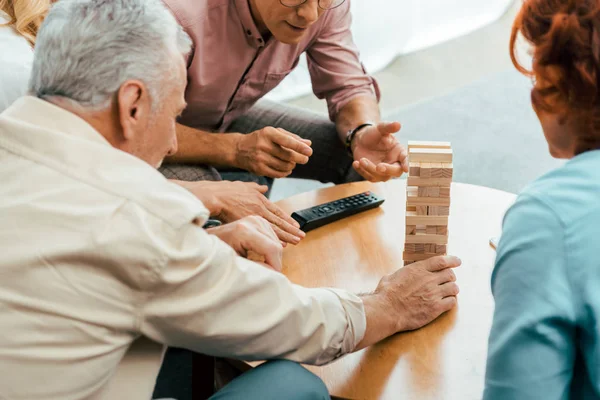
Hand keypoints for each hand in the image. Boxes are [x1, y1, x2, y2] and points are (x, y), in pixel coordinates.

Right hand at [178, 180, 304, 244]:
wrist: (216, 196)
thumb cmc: (226, 191)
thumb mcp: (244, 185)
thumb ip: (256, 187)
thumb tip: (263, 187)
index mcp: (260, 199)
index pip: (278, 211)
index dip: (287, 219)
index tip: (296, 225)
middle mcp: (261, 207)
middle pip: (280, 221)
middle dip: (291, 229)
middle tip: (302, 235)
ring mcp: (256, 215)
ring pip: (275, 228)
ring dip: (287, 235)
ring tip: (296, 241)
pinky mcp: (249, 223)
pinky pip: (265, 232)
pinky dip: (275, 238)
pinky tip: (282, 243)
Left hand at [207, 216, 282, 270]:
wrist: (208, 240)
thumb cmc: (217, 253)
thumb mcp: (236, 263)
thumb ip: (256, 268)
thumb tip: (275, 273)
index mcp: (245, 231)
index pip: (272, 249)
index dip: (275, 265)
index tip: (273, 277)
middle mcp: (253, 221)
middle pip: (276, 245)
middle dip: (275, 262)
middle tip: (266, 273)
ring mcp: (257, 219)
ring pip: (277, 242)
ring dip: (273, 256)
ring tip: (261, 264)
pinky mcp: (260, 220)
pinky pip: (274, 238)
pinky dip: (271, 249)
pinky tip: (261, 255)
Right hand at [235, 127, 312, 177]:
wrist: (239, 149)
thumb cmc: (261, 139)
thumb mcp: (274, 133)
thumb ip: (292, 137)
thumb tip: (308, 143)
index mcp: (268, 133)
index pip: (287, 141)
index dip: (300, 147)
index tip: (310, 151)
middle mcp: (263, 145)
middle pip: (288, 156)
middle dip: (300, 159)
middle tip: (305, 159)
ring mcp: (260, 158)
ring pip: (284, 166)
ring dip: (292, 166)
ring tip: (293, 163)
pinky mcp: (258, 169)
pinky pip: (278, 174)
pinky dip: (286, 172)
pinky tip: (287, 169)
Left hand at [351, 122, 408, 181]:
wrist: (361, 140)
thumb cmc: (374, 134)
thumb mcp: (380, 128)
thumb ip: (389, 127)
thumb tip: (397, 124)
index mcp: (399, 152)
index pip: (405, 159)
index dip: (407, 164)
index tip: (406, 169)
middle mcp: (394, 163)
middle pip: (395, 171)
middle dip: (387, 170)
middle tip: (379, 166)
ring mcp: (383, 171)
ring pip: (380, 176)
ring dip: (370, 169)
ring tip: (361, 160)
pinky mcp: (373, 174)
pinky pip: (369, 177)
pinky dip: (362, 171)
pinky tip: (356, 163)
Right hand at [377, 256, 460, 331]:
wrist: (387, 311)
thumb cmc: (385, 294)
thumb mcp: (392, 276)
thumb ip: (403, 273)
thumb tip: (403, 274)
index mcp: (418, 269)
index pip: (441, 261)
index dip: (452, 260)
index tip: (458, 261)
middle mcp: (428, 280)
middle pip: (450, 274)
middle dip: (450, 277)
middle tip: (447, 280)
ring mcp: (434, 294)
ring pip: (454, 288)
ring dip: (451, 289)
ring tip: (447, 292)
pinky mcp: (436, 308)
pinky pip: (452, 302)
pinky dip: (450, 301)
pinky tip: (445, 302)